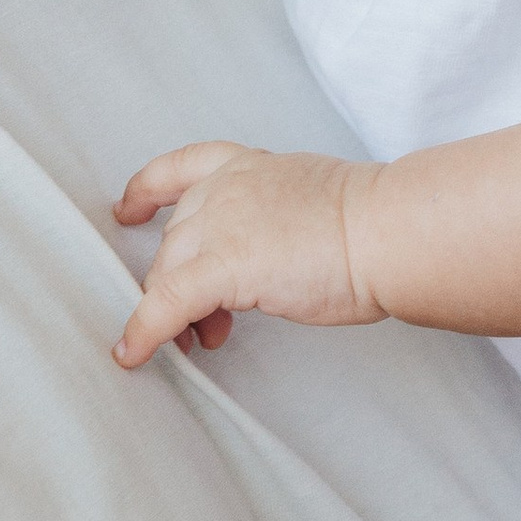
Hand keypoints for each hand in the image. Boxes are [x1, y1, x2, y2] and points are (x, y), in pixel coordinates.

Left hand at [110, 142, 378, 367]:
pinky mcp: (220, 267)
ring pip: (166, 274)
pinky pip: (165, 305)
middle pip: (175, 240)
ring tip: (204, 341)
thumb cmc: (377, 221)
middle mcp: (226, 188)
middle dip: (179, 282)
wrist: (390, 230)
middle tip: (207, 323)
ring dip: (173, 313)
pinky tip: (136, 354)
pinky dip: (145, 332)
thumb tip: (269, 257)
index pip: (182, 167)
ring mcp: (220, 225)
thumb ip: (277, 216)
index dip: (146, 190)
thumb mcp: (313, 198)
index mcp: (252, 166)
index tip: (130, 209)